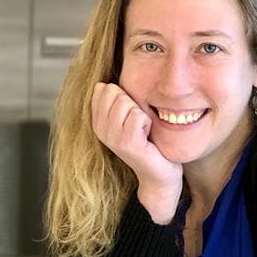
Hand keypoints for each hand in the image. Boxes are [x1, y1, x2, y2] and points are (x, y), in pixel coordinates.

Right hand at [91, 82, 182, 223]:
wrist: (158, 173)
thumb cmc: (147, 142)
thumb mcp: (128, 117)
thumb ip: (116, 100)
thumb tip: (104, 83)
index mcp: (97, 121)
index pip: (102, 88)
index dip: (123, 94)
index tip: (130, 113)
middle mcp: (101, 130)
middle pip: (114, 92)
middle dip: (132, 102)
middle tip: (138, 123)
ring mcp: (113, 137)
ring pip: (126, 102)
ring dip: (141, 112)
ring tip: (143, 130)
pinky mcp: (128, 143)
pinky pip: (137, 115)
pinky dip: (148, 122)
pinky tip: (147, 135)